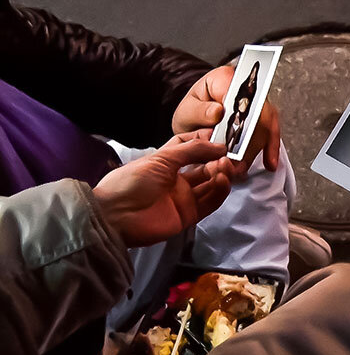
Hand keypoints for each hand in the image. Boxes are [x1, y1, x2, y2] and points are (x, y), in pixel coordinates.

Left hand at [93, 130, 234, 246]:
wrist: (116, 216)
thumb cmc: (130, 182)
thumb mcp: (161, 158)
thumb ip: (192, 150)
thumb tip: (218, 145)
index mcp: (166, 163)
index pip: (190, 149)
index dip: (204, 143)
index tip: (219, 137)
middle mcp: (176, 180)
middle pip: (205, 168)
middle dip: (218, 160)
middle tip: (228, 156)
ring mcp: (183, 198)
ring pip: (210, 185)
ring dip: (221, 174)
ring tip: (226, 167)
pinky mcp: (189, 215)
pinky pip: (210, 202)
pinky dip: (219, 191)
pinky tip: (222, 180)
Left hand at [172, 66, 280, 171]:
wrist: (195, 120)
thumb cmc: (192, 113)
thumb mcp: (186, 111)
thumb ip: (199, 111)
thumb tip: (218, 111)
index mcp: (225, 78)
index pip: (239, 93)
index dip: (241, 114)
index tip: (235, 132)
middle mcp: (245, 89)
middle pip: (258, 111)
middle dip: (248, 138)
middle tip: (235, 157)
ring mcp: (256, 104)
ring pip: (265, 125)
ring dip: (255, 149)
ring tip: (241, 166)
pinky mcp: (261, 120)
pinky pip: (271, 133)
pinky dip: (270, 149)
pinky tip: (270, 162)